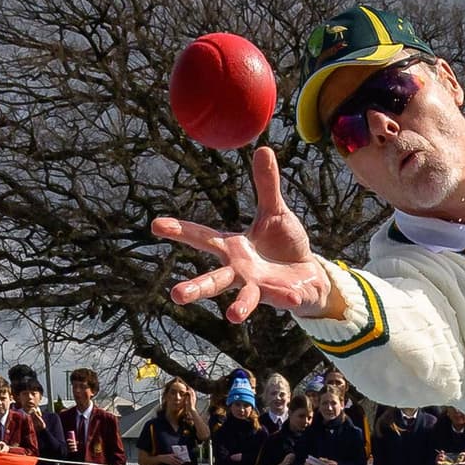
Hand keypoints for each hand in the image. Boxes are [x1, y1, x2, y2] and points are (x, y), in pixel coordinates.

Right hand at [154, 147, 329, 324]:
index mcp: (233, 248)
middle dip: (195, 288)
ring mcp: (258, 287)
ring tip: (232, 315)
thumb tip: (262, 149)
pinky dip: (286, 298)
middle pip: (213, 279)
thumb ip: (266, 185)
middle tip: (175, 295)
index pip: (202, 237)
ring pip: (244, 299)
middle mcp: (239, 271)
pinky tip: (291, 297)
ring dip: (239, 307)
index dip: (180, 230)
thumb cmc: (284, 244)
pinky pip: (283, 298)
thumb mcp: (275, 212)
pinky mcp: (279, 298)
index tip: (156, 224)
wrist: (308, 276)